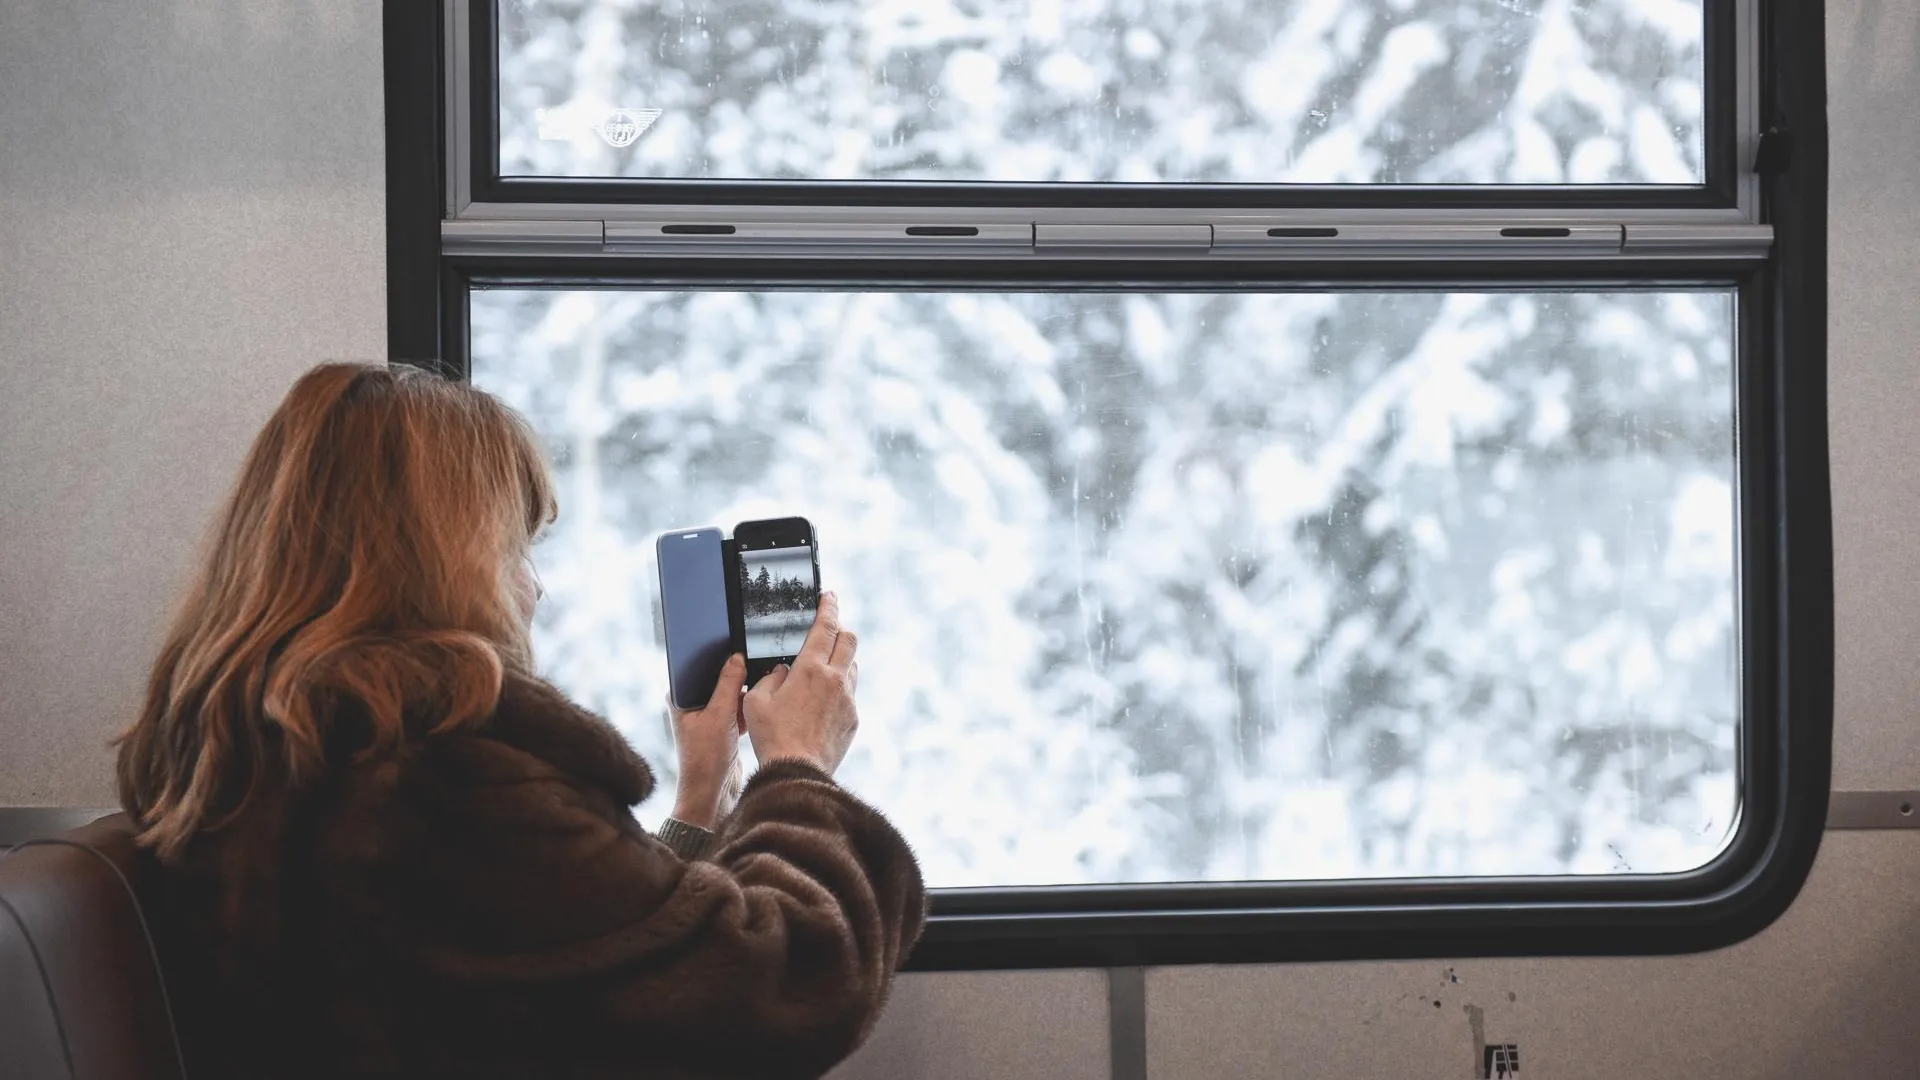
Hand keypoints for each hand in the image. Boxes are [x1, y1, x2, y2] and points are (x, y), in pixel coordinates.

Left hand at [669, 653, 747, 828]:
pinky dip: (749, 706)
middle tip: (753, 662)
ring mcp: (709, 715)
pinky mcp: (724, 726)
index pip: (695, 665)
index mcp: (680, 697)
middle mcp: (692, 704)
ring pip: (731, 691)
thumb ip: (728, 684)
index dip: (713, 652)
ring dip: (744, 691)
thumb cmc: (705, 760)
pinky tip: (761, 704)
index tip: (731, 639)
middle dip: (735, 673)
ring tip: (759, 686)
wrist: (713, 795)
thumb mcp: (719, 716)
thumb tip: (737, 656)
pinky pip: (739, 707)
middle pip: (716, 677)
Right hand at [744, 591, 859, 775]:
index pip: (826, 626)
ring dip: (841, 660)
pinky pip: (849, 695)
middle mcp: (835, 680)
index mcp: (811, 669)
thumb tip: (782, 672)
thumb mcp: (757, 701)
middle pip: (849, 640)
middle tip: (828, 628)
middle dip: (840, 628)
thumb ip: (770, 678)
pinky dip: (839, 689)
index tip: (829, 595)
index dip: (828, 606)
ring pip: (852, 667)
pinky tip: (823, 702)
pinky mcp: (853, 719)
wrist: (797, 772)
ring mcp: (848, 700)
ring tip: (822, 668)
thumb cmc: (772, 736)